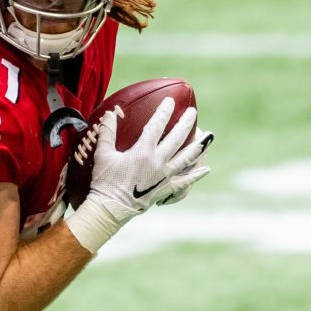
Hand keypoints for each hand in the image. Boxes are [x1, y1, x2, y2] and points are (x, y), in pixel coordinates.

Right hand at [65, 98, 212, 252]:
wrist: (111, 208)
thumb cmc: (105, 181)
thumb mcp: (103, 154)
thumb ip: (107, 132)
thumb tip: (109, 114)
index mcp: (142, 151)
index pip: (156, 126)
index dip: (164, 111)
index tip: (170, 101)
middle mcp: (157, 162)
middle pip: (176, 139)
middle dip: (186, 123)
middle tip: (193, 112)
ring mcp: (164, 176)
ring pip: (186, 158)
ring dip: (198, 146)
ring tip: (207, 136)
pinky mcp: (165, 189)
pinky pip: (184, 182)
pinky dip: (195, 175)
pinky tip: (206, 169)